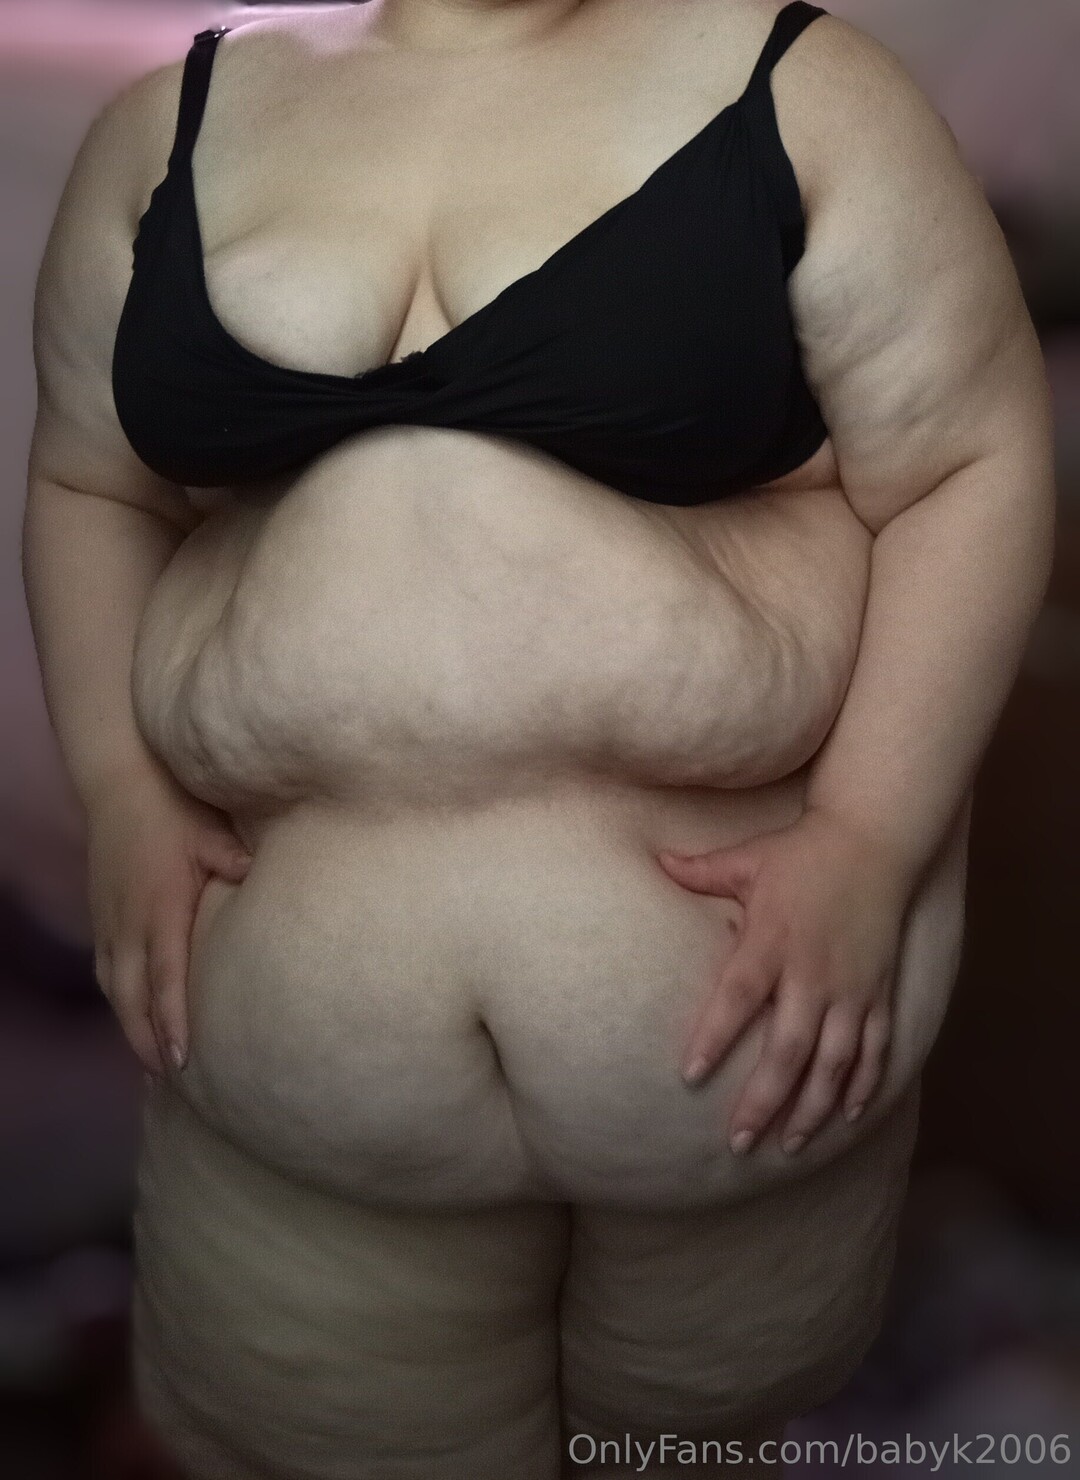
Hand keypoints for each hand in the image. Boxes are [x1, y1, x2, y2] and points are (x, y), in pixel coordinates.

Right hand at [84, 764, 252, 1076]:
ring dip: (130, 1028)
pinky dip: (119, 1002)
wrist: (119, 783)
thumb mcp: (210, 831)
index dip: (171, 1019)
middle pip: (132, 997)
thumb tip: (259, 879)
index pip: (165, 976)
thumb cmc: (173, 807)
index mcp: (160, 907)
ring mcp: (111, 921)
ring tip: (152, 1065)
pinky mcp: (103, 917)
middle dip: (146, 1041)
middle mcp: (129, 923)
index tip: (181, 1057)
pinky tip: (133, 1019)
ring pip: (115, 989)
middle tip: (170, 1079)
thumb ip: (233, 860)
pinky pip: (107, 972)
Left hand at [657, 806, 913, 1154]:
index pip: (739, 996)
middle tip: (738, 1143)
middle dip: (765, 1099)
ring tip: (789, 1147)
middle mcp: (813, 971)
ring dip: (812, 1108)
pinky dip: (863, 1085)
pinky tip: (846, 1116)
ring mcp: (851, 986)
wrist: (875, 839)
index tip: (690, 1075)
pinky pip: (875, 1048)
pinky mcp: (880, 991)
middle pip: (788, 1047)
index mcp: (773, 939)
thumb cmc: (803, 851)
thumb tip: (654, 861)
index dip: (716, 1037)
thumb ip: (700, 871)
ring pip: (834, 1062)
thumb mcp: (747, 857)